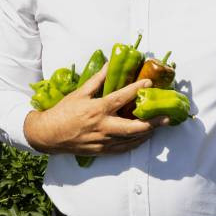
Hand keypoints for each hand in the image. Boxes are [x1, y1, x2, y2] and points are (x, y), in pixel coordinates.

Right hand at [23, 64, 164, 155]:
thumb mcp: (79, 93)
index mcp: (97, 109)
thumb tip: (108, 65)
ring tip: (159, 126)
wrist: (49, 135)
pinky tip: (143, 137)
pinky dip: (135, 143)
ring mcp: (103, 141)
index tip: (148, 82)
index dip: (136, 89)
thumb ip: (96, 80)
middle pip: (133, 127)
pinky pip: (123, 148)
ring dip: (147, 133)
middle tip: (166, 117)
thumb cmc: (63, 112)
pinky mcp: (102, 151)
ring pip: (131, 139)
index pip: (120, 98)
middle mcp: (102, 126)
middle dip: (152, 122)